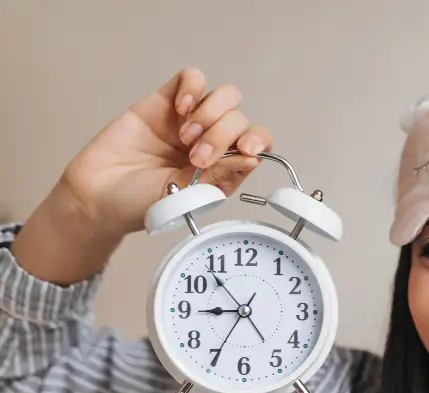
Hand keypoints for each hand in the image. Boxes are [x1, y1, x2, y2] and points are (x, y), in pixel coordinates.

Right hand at [52, 67, 273, 240]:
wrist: (97, 195)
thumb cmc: (140, 204)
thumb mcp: (185, 198)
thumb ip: (218, 176)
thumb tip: (253, 159)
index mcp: (224, 168)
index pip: (258, 144)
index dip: (257, 141)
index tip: (245, 150)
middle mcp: (212, 143)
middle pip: (240, 119)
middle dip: (223, 135)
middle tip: (195, 157)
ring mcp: (190, 121)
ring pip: (225, 97)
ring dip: (211, 113)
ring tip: (184, 136)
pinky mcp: (165, 102)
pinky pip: (192, 78)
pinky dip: (192, 87)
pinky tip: (179, 108)